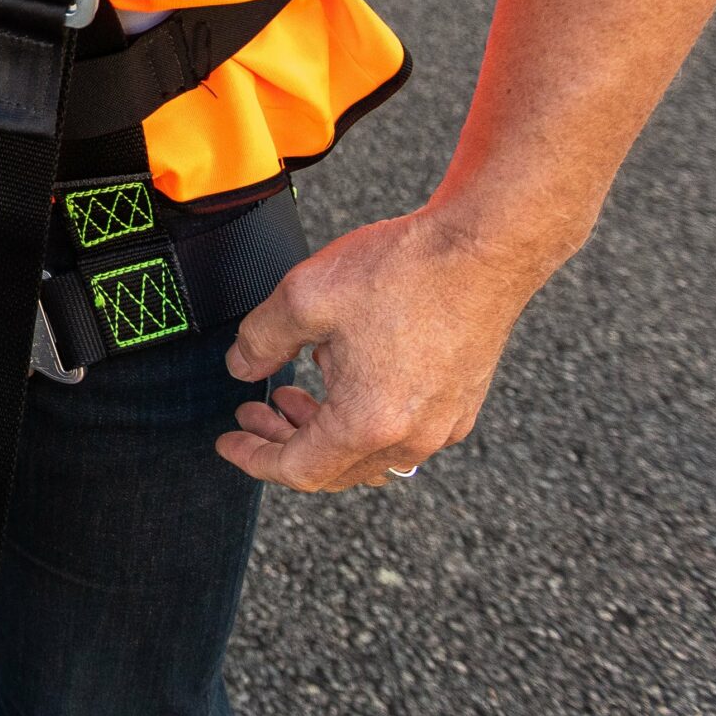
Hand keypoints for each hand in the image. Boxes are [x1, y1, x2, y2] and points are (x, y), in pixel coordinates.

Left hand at [217, 207, 543, 491]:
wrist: (486, 247)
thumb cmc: (406, 270)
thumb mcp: (304, 297)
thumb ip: (261, 340)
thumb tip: (242, 366)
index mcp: (369, 422)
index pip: (300, 469)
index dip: (256, 458)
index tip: (230, 443)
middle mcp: (413, 436)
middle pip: (335, 469)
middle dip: (285, 442)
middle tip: (256, 410)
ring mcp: (445, 422)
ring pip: (370, 453)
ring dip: (324, 430)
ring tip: (296, 391)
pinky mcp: (462, 401)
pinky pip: (402, 431)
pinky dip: (362, 417)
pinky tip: (344, 371)